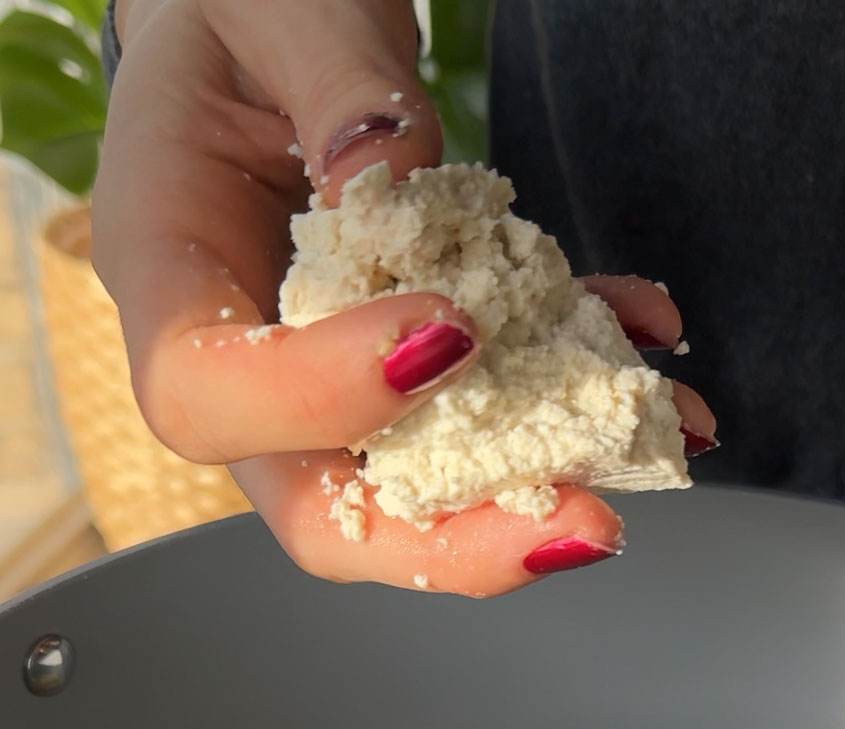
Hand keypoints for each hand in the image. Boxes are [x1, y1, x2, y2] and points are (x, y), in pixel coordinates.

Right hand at [92, 0, 713, 595]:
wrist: (271, 23)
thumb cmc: (236, 11)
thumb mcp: (264, 2)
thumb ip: (325, 76)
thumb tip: (380, 171)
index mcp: (166, 272)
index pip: (206, 396)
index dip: (320, 399)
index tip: (446, 336)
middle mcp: (247, 359)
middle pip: (323, 510)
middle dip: (457, 541)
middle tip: (584, 519)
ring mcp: (335, 379)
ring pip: (426, 485)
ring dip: (552, 471)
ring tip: (659, 427)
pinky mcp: (416, 364)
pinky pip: (497, 403)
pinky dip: (580, 378)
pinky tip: (646, 328)